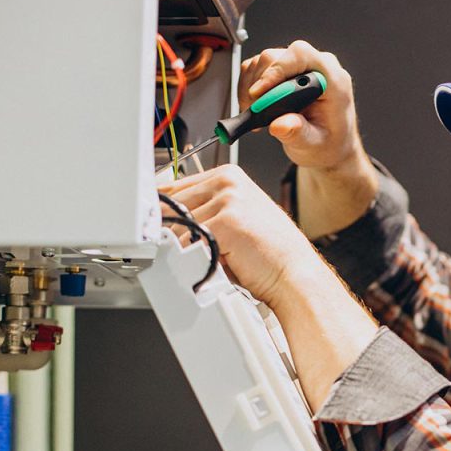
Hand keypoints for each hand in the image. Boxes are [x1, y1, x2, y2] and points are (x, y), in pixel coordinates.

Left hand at [158, 164, 320, 308]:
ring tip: (208, 259)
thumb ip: (205, 212)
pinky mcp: (226, 221)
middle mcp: (228, 181)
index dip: (164, 212)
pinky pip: (188, 241)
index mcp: (229, 176)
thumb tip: (166, 221)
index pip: (176, 187)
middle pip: (173, 204)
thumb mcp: (235, 221)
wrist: (294, 274)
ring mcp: (227, 199)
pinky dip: (193, 257)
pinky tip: (212, 263)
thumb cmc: (269, 254)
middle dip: (172, 231)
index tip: (156, 227)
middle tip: (181, 251)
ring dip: (185, 247)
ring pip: (179, 225)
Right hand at [239, 40, 378, 238]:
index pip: (301, 56)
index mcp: (332, 79)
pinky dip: (251, 90)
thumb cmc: (328, 150)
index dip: (277, 71)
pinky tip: (255, 112)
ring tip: (255, 115)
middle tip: (253, 110)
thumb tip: (282, 124)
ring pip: (265, 62)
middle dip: (261, 81)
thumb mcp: (314, 147)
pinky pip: (259, 72)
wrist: (332, 154)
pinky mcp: (284, 76)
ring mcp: (300, 70)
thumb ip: (299, 135)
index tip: (261, 94)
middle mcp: (317, 68)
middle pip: (278, 56)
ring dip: (253, 87)